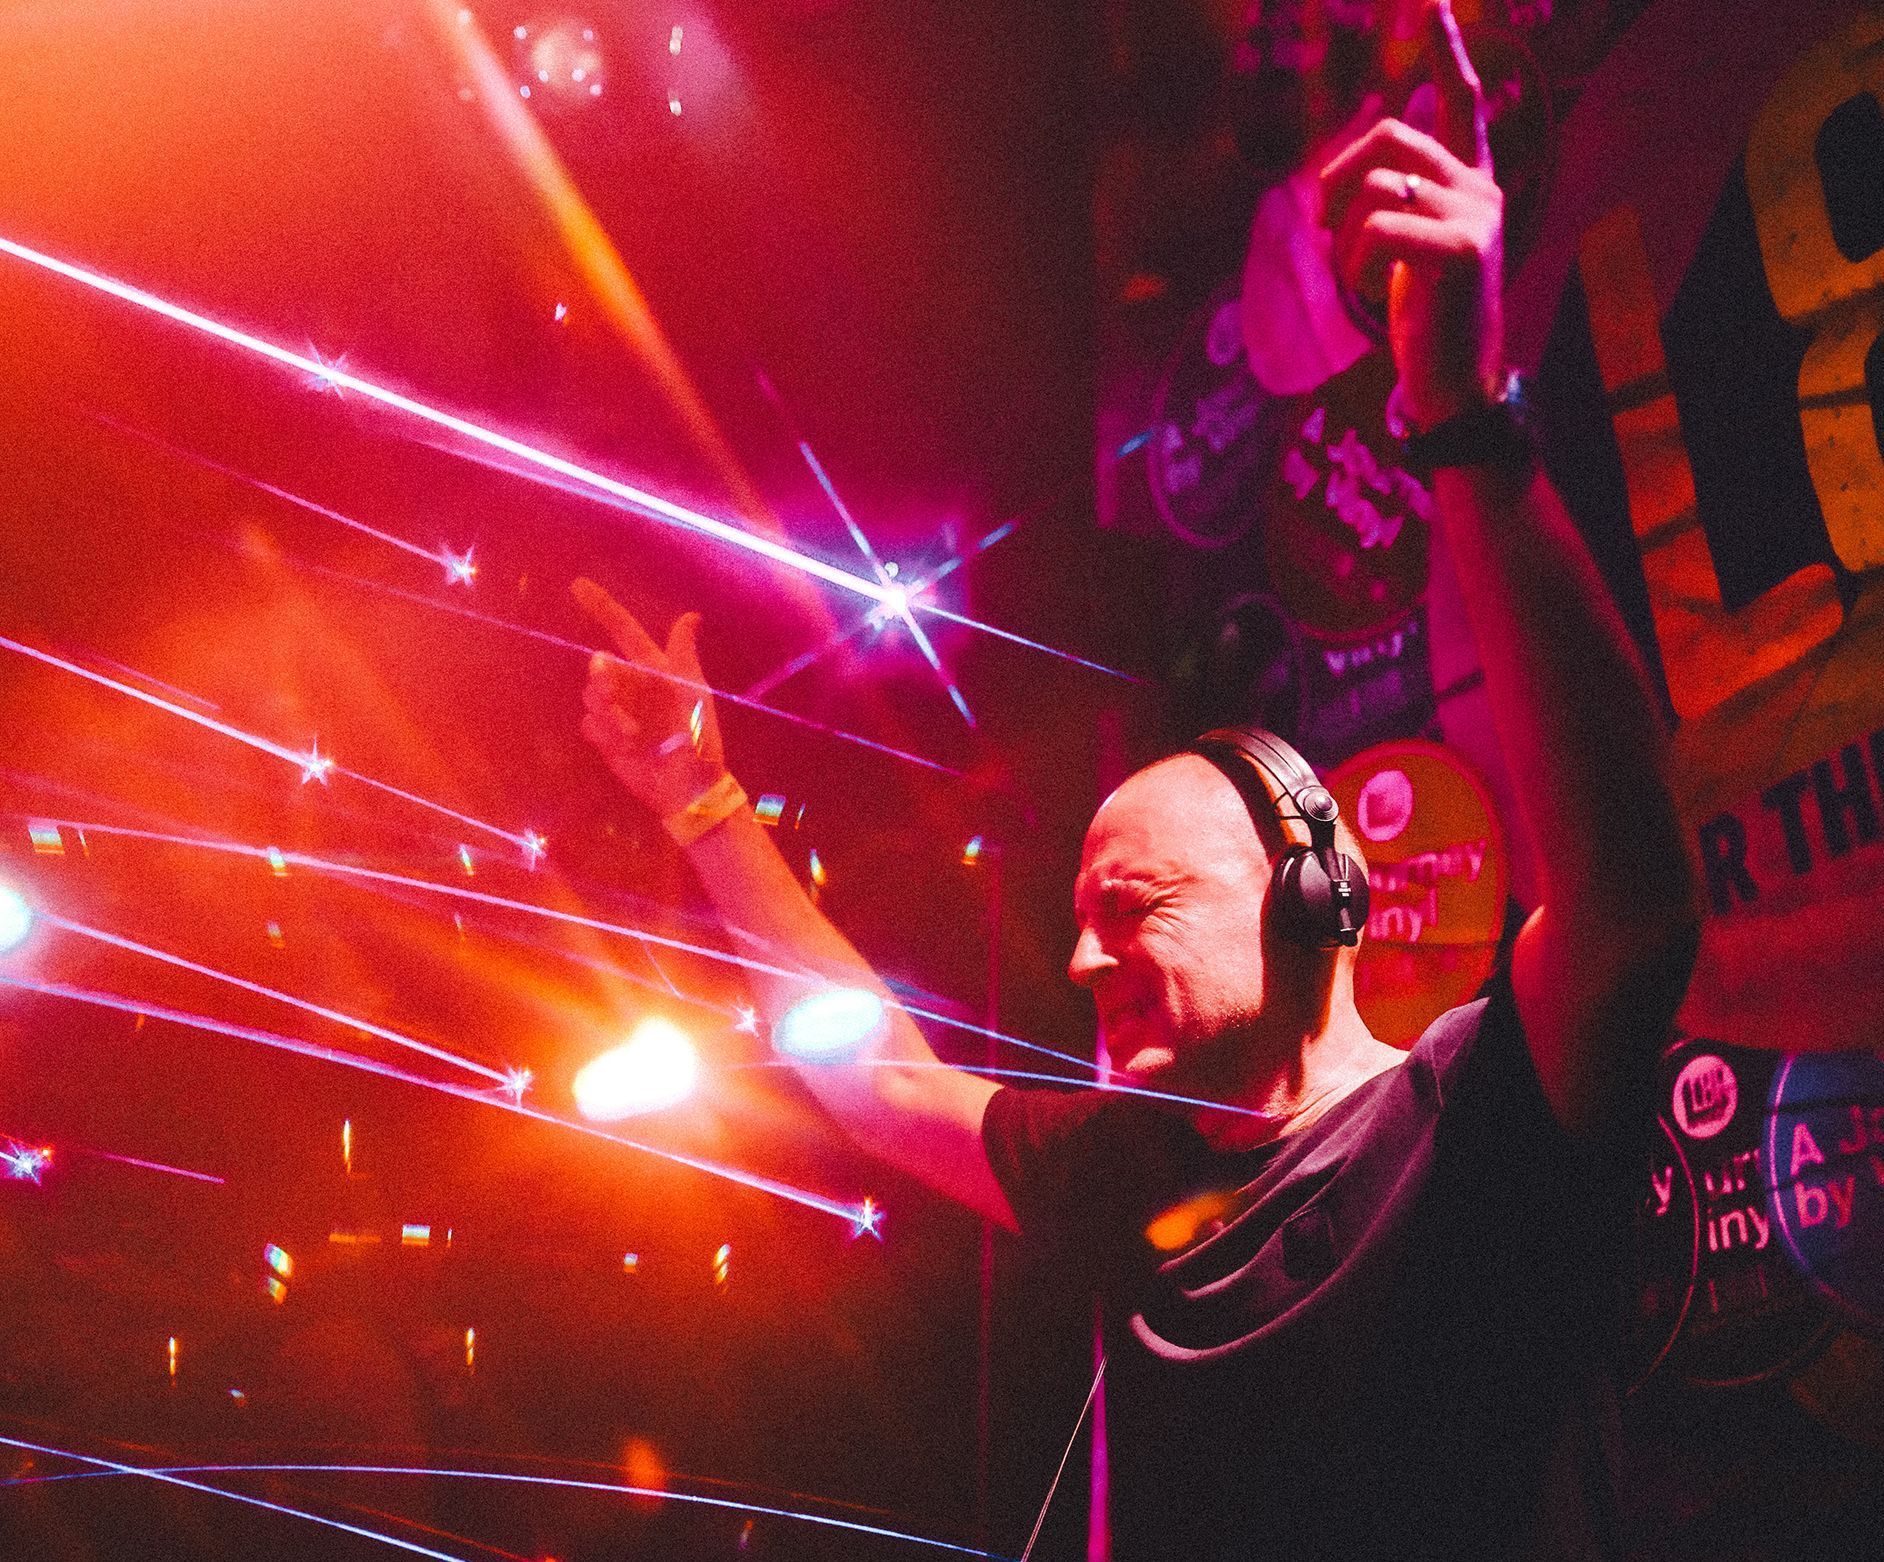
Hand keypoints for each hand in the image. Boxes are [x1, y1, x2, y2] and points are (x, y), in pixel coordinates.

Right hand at [572, 577, 725, 817]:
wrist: (689, 786)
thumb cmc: (701, 737)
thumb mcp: (696, 694)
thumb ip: (684, 655)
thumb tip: (691, 616)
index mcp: (654, 669)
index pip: (623, 630)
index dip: (602, 607)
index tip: (577, 585)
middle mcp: (632, 685)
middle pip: (599, 668)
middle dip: (602, 680)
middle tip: (612, 696)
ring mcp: (617, 711)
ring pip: (591, 697)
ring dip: (609, 714)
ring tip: (634, 735)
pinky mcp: (606, 737)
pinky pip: (590, 724)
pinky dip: (605, 735)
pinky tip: (627, 748)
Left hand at [1318, 0, 1502, 430]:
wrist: (1458, 385)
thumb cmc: (1426, 325)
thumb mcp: (1402, 255)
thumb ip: (1389, 207)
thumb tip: (1332, 181)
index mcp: (1470, 183)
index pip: (1462, 101)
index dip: (1446, 48)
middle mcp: (1482, 188)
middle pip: (1388, 135)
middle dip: (1335, 176)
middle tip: (1318, 229)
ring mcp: (1477, 216)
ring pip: (1374, 186)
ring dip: (1339, 239)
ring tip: (1352, 281)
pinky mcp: (1462, 250)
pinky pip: (1378, 227)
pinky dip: (1351, 263)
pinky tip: (1364, 295)